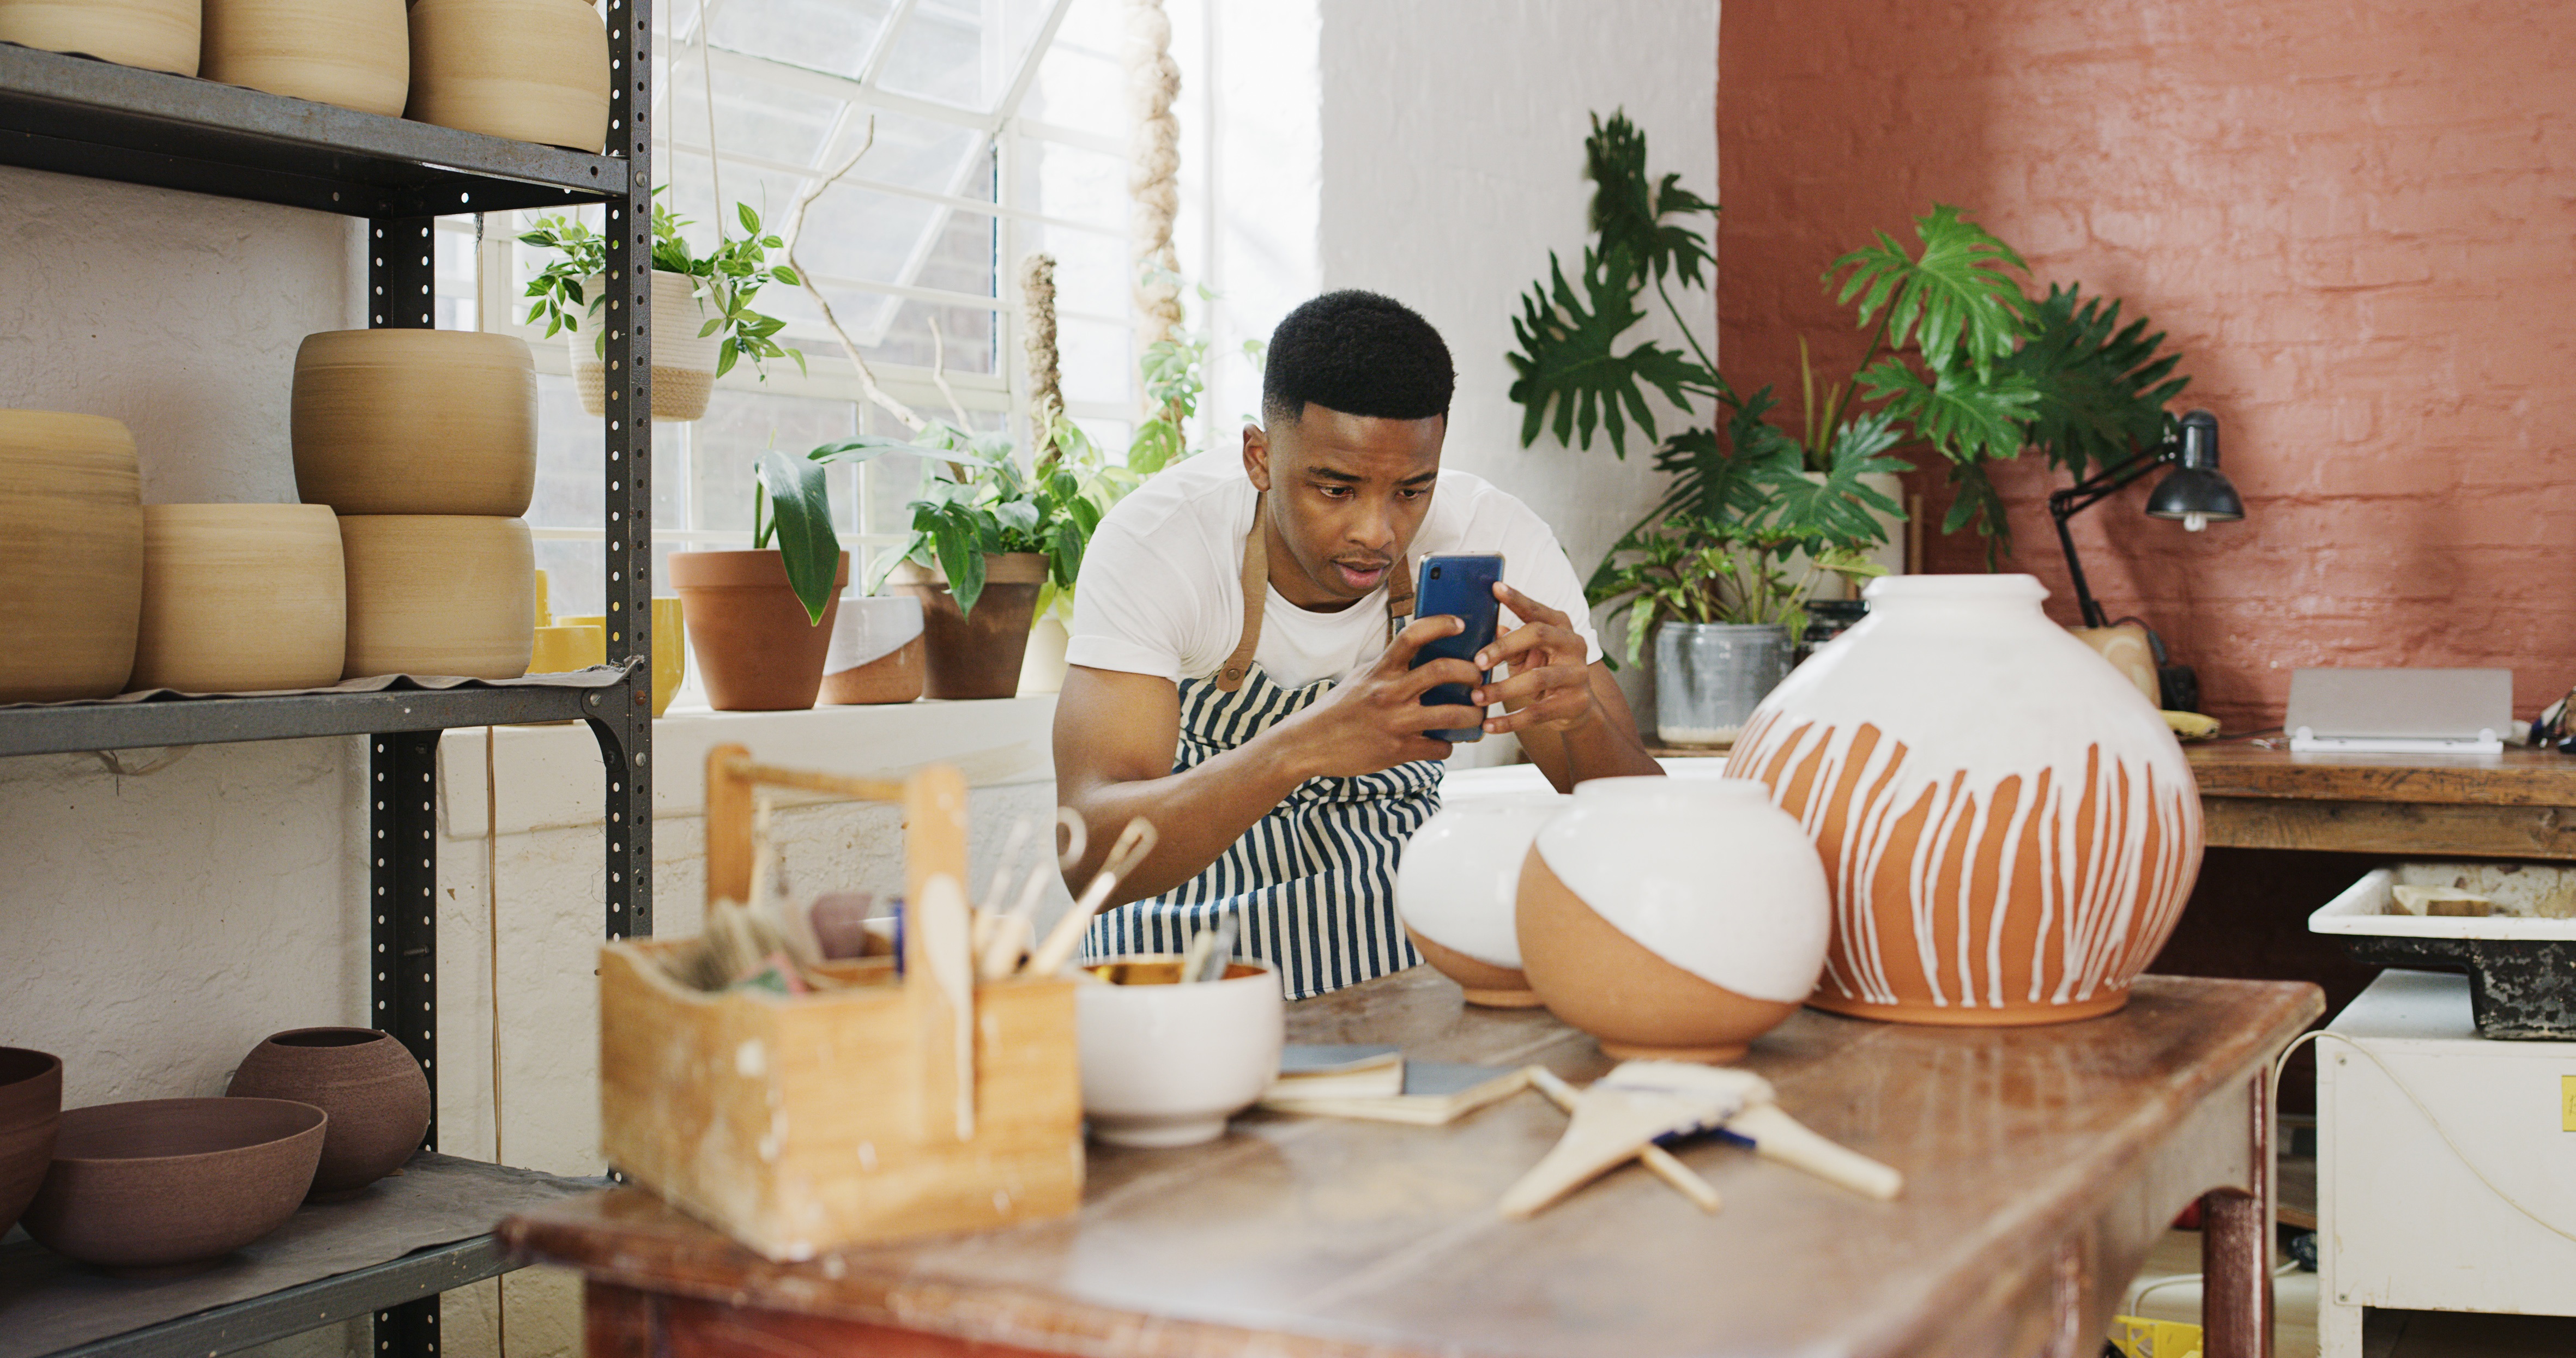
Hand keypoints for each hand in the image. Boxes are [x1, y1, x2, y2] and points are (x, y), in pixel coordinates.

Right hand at [1280, 614, 1484, 777]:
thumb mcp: (1362, 678)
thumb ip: (1390, 667)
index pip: (1413, 635)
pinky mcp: (1398, 751)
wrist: (1309, 743)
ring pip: (1452, 715)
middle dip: (1471, 672)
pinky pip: (1438, 748)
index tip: (1461, 624)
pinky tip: (1447, 742)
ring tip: (1478, 713)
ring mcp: (1395, 722)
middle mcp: (1389, 693)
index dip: (1440, 624)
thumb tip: (1423, 654)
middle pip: (1442, 671)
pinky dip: (1448, 746)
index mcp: (1380, 670)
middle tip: (1481, 676)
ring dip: (1473, 714)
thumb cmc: (1339, 709)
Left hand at [1472, 583, 1603, 736]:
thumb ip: (1509, 642)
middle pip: (1538, 635)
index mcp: (1561, 626)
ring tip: (1476, 697)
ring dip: (1502, 688)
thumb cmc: (1543, 672)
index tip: (1495, 588)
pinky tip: (1488, 726)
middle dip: (1504, 647)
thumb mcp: (1527, 654)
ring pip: (1537, 677)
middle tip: (1477, 662)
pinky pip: (1538, 712)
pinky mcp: (1575, 702)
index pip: (1536, 610)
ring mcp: (1578, 673)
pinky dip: (1510, 721)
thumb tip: (1488, 626)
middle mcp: (1574, 644)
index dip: (1517, 599)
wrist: (1576, 708)